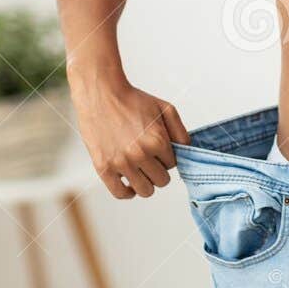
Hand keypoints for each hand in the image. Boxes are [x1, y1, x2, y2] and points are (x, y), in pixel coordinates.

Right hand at [70, 68, 189, 199]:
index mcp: (157, 140)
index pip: (173, 165)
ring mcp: (121, 163)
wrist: (101, 93)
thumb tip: (187, 152)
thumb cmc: (133, 100)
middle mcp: (140, 154)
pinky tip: (129, 182)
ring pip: (145, 191)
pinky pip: (120, 194)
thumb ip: (181, 132)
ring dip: (146, 182)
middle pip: (162, 181)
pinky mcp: (103, 167)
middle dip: (159, 170)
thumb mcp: (165, 108)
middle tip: (150, 159)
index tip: (158, 148)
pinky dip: (128, 192)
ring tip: (141, 171)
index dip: (166, 157)